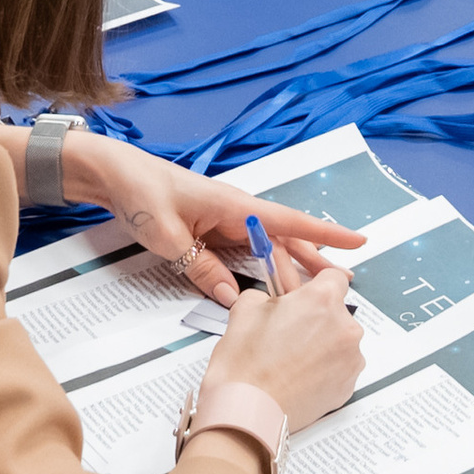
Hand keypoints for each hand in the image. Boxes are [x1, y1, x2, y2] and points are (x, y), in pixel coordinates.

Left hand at [63, 132, 367, 306]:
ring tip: (311, 294)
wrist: (114, 175)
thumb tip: (234, 298)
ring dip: (288, 269)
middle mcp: (236, 211)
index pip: (290, 221)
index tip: (359, 241)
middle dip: (314, 261)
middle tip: (341, 288)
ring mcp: (225, 221)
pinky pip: (244, 252)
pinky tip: (266, 285)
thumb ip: (201, 268)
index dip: (327, 233)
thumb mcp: (168, 237)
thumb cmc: (141, 193)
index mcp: (233, 205)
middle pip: (285, 240)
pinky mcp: (211, 230)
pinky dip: (260, 268)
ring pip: (267, 248)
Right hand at [196, 262, 363, 436]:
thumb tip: (274, 300)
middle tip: (289, 334)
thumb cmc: (245, 365)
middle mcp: (344, 327)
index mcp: (322, 300)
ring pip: (340, 342)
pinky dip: (324, 371)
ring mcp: (350, 360)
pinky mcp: (348, 387)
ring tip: (291, 360)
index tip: (306, 297)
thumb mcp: (246, 308)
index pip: (334, 277)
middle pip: (337, 312)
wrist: (246, 412)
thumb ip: (269, 295)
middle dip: (316, 319)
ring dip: (322, 345)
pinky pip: (340, 369)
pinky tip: (298, 377)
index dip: (316, 286)